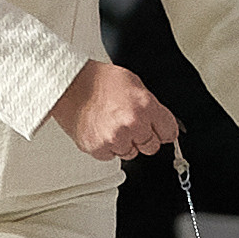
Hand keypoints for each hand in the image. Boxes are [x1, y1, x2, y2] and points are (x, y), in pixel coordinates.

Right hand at [52, 59, 180, 162]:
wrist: (69, 85)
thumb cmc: (97, 81)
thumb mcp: (133, 83)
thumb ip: (149, 105)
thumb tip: (159, 120)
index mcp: (145, 106)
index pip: (169, 131)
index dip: (164, 130)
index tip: (161, 131)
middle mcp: (132, 124)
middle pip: (152, 146)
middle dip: (144, 137)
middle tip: (131, 125)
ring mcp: (115, 138)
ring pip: (131, 153)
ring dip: (125, 143)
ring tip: (111, 124)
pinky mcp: (98, 148)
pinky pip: (111, 156)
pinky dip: (107, 146)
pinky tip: (101, 130)